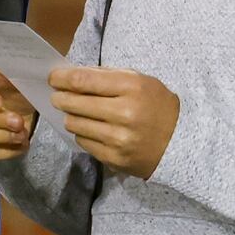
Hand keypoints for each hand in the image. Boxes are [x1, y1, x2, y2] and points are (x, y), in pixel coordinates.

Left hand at [49, 66, 179, 179]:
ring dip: (72, 116)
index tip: (53, 78)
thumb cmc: (157, 105)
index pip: (83, 81)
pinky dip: (83, 134)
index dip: (62, 78)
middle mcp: (123, 113)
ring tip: (78, 113)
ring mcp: (118, 139)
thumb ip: (107, 77)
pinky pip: (84, 143)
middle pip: (74, 103)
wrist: (181, 141)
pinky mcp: (114, 158)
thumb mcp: (140, 81)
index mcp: (131, 88)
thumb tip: (71, 75)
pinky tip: (92, 129)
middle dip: (61, 97)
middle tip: (58, 96)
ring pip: (75, 124)